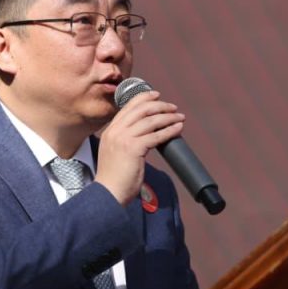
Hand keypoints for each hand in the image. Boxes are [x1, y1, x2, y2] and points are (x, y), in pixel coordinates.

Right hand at [95, 90, 184, 205]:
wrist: (108, 193)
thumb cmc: (115, 177)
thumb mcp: (116, 152)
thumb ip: (126, 140)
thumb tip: (147, 134)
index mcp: (111, 130)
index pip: (128, 106)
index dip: (144, 98)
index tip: (157, 95)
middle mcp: (116, 131)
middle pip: (141, 109)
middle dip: (160, 105)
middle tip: (173, 107)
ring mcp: (123, 139)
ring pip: (150, 120)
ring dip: (168, 117)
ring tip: (180, 117)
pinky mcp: (133, 149)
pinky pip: (156, 135)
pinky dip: (169, 130)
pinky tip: (177, 129)